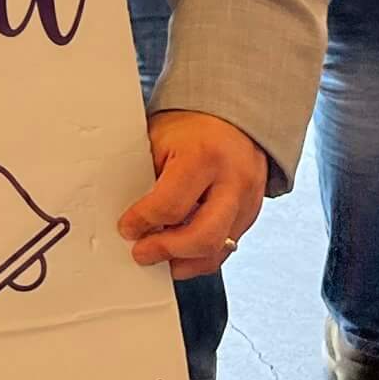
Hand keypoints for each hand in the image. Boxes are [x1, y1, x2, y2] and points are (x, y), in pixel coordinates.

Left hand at [118, 110, 268, 280]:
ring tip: (160, 257)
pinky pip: (226, 248)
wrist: (235, 118)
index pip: (169, 206)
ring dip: (183, 261)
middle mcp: (233, 182)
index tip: (126, 228)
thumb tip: (128, 216)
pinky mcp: (252, 215)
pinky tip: (180, 252)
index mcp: (204, 156)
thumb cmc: (192, 127)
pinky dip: (200, 256)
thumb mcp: (161, 140)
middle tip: (142, 252)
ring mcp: (248, 201)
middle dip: (166, 251)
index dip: (142, 222)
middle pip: (203, 237)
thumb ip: (146, 177)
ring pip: (217, 251)